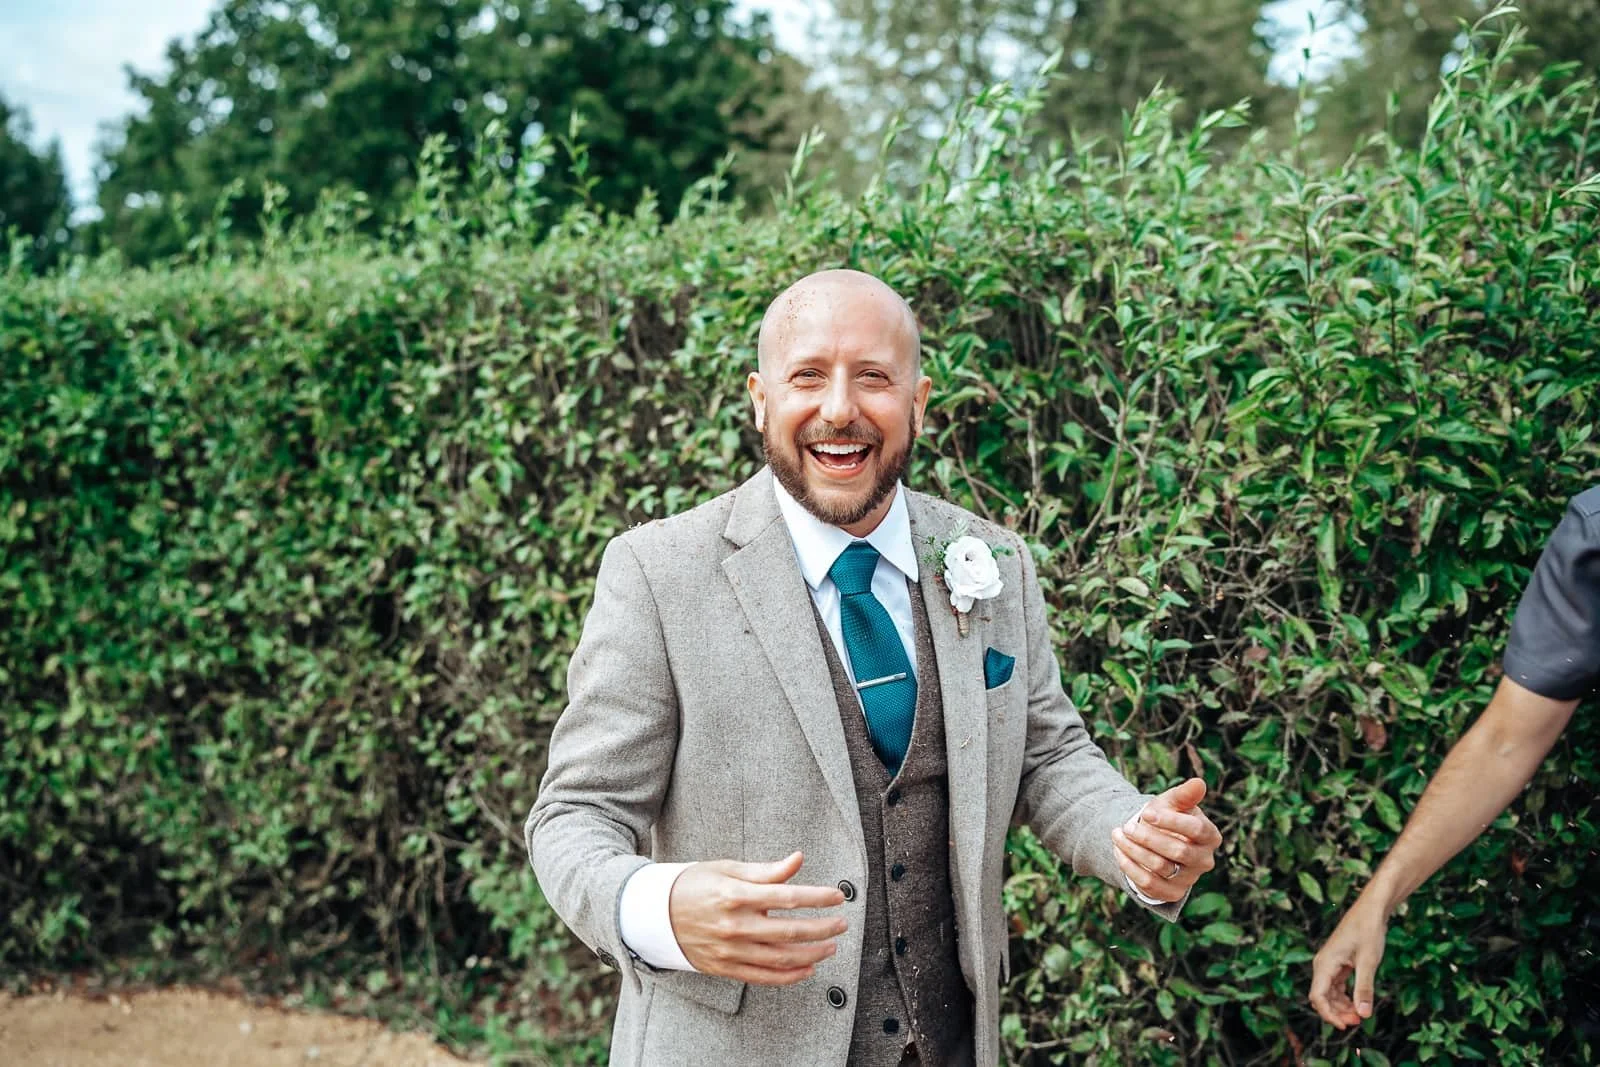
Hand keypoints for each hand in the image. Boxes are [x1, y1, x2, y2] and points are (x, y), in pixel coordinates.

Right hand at [668, 850, 847, 984]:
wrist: (654, 914)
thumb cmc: (693, 885)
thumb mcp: (726, 869)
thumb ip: (765, 870)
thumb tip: (798, 860)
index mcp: (736, 895)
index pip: (788, 897)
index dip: (818, 898)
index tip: (838, 897)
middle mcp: (735, 925)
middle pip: (791, 931)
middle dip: (822, 928)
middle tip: (841, 924)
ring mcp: (731, 950)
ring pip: (782, 958)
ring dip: (812, 954)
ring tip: (830, 947)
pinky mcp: (725, 968)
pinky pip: (764, 977)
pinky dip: (789, 976)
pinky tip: (807, 969)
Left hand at [1111, 777, 1219, 903]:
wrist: (1154, 840)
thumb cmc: (1167, 818)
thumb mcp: (1173, 803)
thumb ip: (1184, 794)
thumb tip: (1199, 783)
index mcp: (1210, 836)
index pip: (1196, 830)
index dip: (1171, 821)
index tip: (1147, 813)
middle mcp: (1204, 860)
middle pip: (1178, 852)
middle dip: (1149, 837)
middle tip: (1127, 826)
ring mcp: (1189, 879)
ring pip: (1161, 867)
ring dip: (1134, 850)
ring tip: (1117, 834)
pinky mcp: (1171, 893)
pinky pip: (1149, 884)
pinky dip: (1130, 867)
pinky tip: (1119, 850)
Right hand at [1309, 893, 1387, 1027]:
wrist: (1371, 909)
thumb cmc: (1368, 931)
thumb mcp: (1368, 962)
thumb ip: (1364, 989)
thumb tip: (1363, 1015)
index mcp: (1324, 964)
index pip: (1318, 996)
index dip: (1329, 1015)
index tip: (1346, 1027)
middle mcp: (1322, 964)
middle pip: (1322, 997)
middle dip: (1337, 1012)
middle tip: (1359, 1021)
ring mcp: (1329, 963)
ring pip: (1329, 992)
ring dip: (1342, 1006)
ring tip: (1360, 1015)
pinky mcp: (1338, 962)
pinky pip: (1336, 985)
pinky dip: (1345, 996)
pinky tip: (1358, 1002)